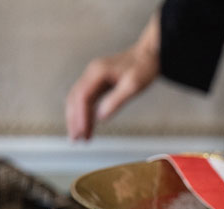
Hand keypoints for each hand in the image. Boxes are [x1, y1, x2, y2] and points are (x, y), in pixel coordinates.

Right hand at [65, 13, 159, 140]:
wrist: (149, 54)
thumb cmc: (144, 68)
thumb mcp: (134, 85)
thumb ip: (116, 100)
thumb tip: (101, 117)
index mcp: (97, 73)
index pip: (82, 98)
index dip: (81, 117)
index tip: (83, 133)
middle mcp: (91, 73)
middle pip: (75, 99)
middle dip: (74, 120)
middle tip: (76, 140)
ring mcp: (93, 76)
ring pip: (77, 99)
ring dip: (76, 117)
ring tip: (79, 137)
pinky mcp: (98, 81)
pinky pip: (85, 97)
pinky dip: (83, 111)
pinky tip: (85, 124)